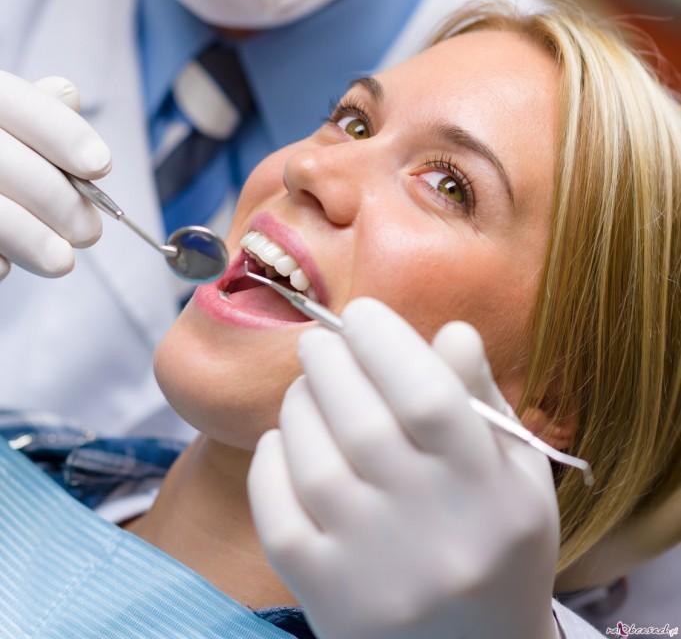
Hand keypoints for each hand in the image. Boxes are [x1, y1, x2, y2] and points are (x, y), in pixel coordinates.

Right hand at [0, 72, 110, 279]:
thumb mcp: (8, 124)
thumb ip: (38, 112)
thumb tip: (67, 94)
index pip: (16, 102)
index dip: (62, 134)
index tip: (101, 166)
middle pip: (3, 161)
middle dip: (56, 200)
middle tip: (90, 232)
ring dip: (29, 239)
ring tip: (62, 261)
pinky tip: (6, 267)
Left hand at [249, 299, 559, 638]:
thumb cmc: (498, 543)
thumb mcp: (518, 470)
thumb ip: (482, 397)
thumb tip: (449, 329)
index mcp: (489, 492)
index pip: (429, 397)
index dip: (386, 342)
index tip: (362, 313)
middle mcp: (430, 531)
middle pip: (361, 422)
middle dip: (330, 361)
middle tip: (322, 341)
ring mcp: (372, 569)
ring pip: (314, 463)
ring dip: (299, 405)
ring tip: (307, 388)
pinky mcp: (326, 596)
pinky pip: (277, 515)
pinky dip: (269, 463)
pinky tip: (283, 443)